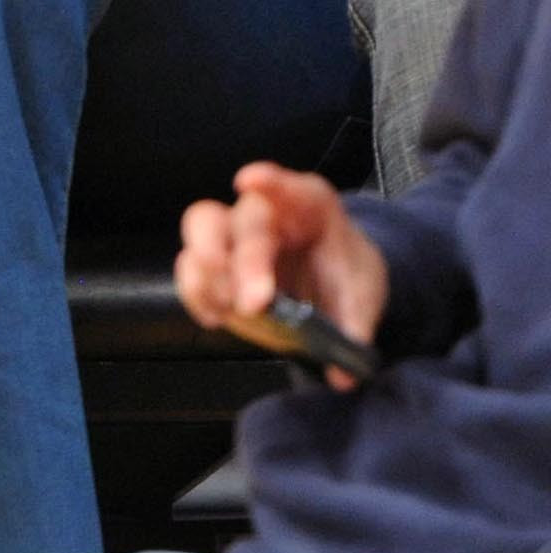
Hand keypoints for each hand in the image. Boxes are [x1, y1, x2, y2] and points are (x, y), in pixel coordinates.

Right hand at [176, 163, 388, 390]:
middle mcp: (268, 214)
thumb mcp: (362, 298)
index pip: (294, 188)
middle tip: (255, 303)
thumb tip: (342, 371)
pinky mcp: (215, 263)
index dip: (272, 182)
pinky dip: (196, 291)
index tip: (248, 181)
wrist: (331, 285)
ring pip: (203, 226)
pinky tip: (215, 317)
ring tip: (228, 307)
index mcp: (311, 211)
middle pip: (246, 220)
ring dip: (208, 268)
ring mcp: (235, 234)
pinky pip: (190, 266)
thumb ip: (353, 328)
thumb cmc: (345, 277)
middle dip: (245, 260)